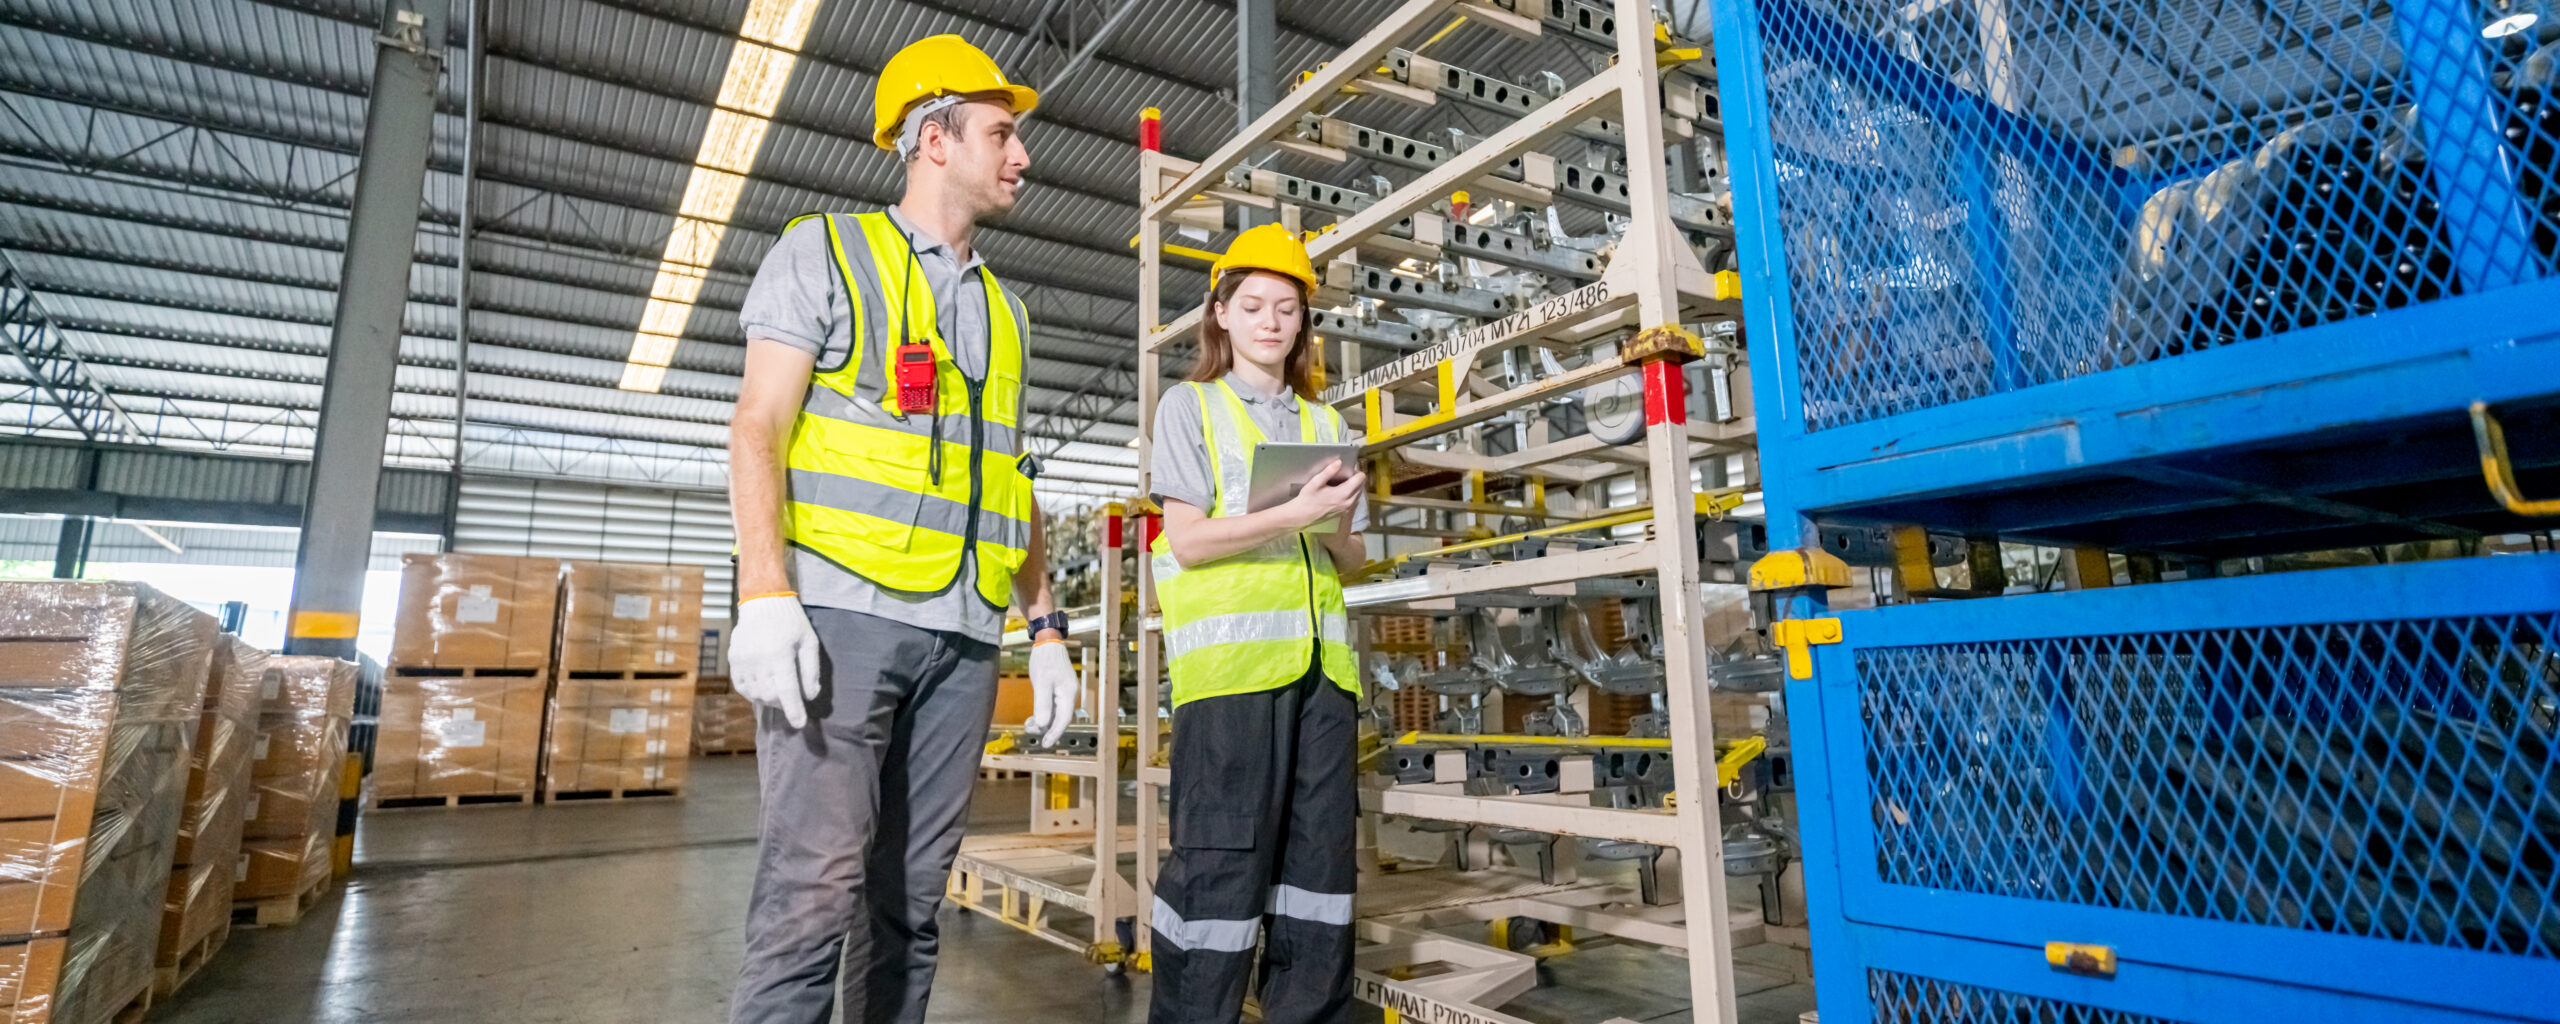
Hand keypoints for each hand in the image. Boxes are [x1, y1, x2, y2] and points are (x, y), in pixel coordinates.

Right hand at [731, 595, 821, 727]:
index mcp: (780, 655)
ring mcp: (743, 661)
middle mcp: (758, 660)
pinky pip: (743, 687)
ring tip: (778, 687)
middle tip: (792, 695)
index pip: (787, 692)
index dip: (794, 711)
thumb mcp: (809, 642)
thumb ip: (811, 670)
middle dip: (784, 702)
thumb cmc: (791, 622)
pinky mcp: (734, 661)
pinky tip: (764, 684)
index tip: (800, 724)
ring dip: (770, 698)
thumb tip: (810, 696)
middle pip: (771, 697)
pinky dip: (755, 692)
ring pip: (756, 695)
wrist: (762, 602)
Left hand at [1022, 640, 1078, 746]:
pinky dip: (1044, 712)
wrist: (1047, 641)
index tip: (1045, 743)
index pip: (1064, 719)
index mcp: (1068, 693)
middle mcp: (1069, 694)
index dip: (1054, 733)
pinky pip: (1053, 706)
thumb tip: (1043, 724)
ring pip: (1056, 713)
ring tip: (1029, 724)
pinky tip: (1034, 716)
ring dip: (1043, 720)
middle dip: (1046, 727)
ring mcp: (1064, 691)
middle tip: (1030, 730)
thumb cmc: (1044, 659)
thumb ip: (1043, 704)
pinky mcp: (1058, 688)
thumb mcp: (1041, 682)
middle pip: (1060, 718)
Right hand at [1281, 459, 1365, 531]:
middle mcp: (1349, 502)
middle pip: (1361, 485)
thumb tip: (1339, 462)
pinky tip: (1339, 493)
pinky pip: (1354, 500)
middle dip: (1355, 479)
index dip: (1355, 471)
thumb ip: (1328, 472)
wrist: (1303, 515)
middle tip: (1343, 476)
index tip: (1347, 470)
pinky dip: (1351, 495)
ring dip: (1353, 487)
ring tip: (1341, 484)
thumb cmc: (1308, 498)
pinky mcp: (1346, 513)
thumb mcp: (1316, 483)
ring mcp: (1348, 509)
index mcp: (1344, 493)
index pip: (1361, 478)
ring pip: (1359, 493)